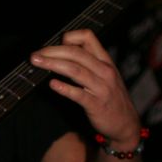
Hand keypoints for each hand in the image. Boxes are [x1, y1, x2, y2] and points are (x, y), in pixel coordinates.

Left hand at [31, 29, 140, 147]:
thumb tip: (63, 53)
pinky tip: (52, 85)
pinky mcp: (96, 105)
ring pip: (75, 70)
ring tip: (38, 64)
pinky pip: (79, 94)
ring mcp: (101, 88)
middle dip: (52, 51)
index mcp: (105, 61)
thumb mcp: (105, 75)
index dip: (69, 37)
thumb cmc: (111, 98)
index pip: (88, 37)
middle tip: (35, 55)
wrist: (126, 123)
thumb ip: (88, 63)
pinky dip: (65, 88)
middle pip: (76, 53)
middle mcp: (104, 71)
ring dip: (53, 64)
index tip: (54, 45)